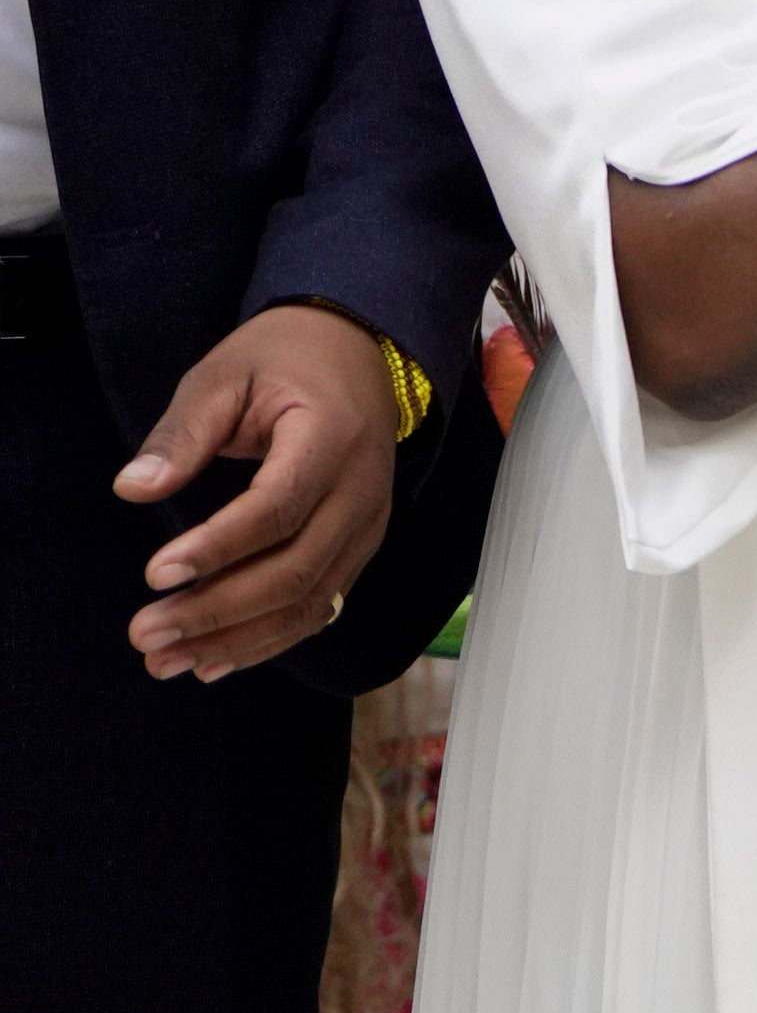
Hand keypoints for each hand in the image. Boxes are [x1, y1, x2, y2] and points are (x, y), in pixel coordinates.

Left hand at [117, 301, 401, 678]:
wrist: (358, 351)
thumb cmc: (284, 360)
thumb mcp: (223, 376)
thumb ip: (182, 433)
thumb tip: (133, 488)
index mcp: (332, 438)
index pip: (279, 507)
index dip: (219, 547)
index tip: (154, 574)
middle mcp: (362, 490)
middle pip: (296, 569)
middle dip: (217, 610)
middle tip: (146, 634)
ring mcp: (368, 524)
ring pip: (311, 599)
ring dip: (237, 639)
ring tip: (168, 661)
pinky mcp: (359, 546)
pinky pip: (321, 605)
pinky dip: (269, 640)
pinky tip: (215, 661)